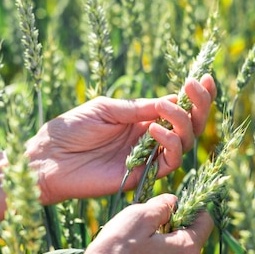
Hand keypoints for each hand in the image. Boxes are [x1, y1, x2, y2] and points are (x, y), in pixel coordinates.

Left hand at [26, 75, 216, 204]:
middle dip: (199, 106)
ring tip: (165, 110)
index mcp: (142, 119)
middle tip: (195, 88)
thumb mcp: (106, 108)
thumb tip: (172, 100)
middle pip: (189, 126)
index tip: (205, 77)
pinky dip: (170, 144)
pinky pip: (169, 162)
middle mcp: (149, 139)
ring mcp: (147, 158)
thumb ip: (138, 107)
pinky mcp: (143, 176)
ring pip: (185, 143)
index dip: (195, 96)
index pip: (178, 108)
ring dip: (182, 123)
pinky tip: (154, 130)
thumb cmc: (70, 129)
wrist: (49, 159)